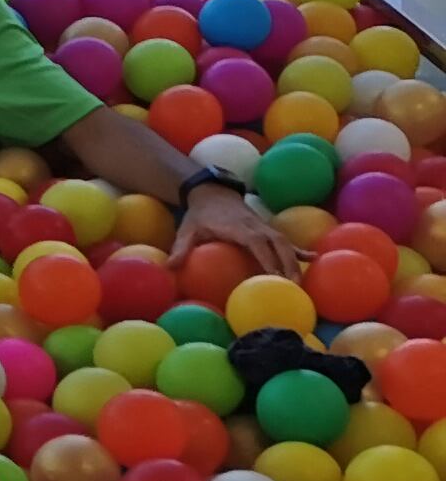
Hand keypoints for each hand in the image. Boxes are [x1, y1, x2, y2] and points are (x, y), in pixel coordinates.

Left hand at [175, 178, 299, 280]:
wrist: (213, 192)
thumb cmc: (199, 214)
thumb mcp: (187, 230)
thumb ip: (180, 248)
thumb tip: (168, 267)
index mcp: (238, 228)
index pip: (257, 243)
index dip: (266, 259)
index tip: (273, 277)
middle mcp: (256, 227)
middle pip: (277, 245)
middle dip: (287, 265)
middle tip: (293, 287)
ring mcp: (264, 227)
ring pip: (285, 244)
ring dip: (294, 261)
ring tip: (301, 284)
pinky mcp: (268, 229)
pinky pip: (286, 240)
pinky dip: (298, 249)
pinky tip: (312, 259)